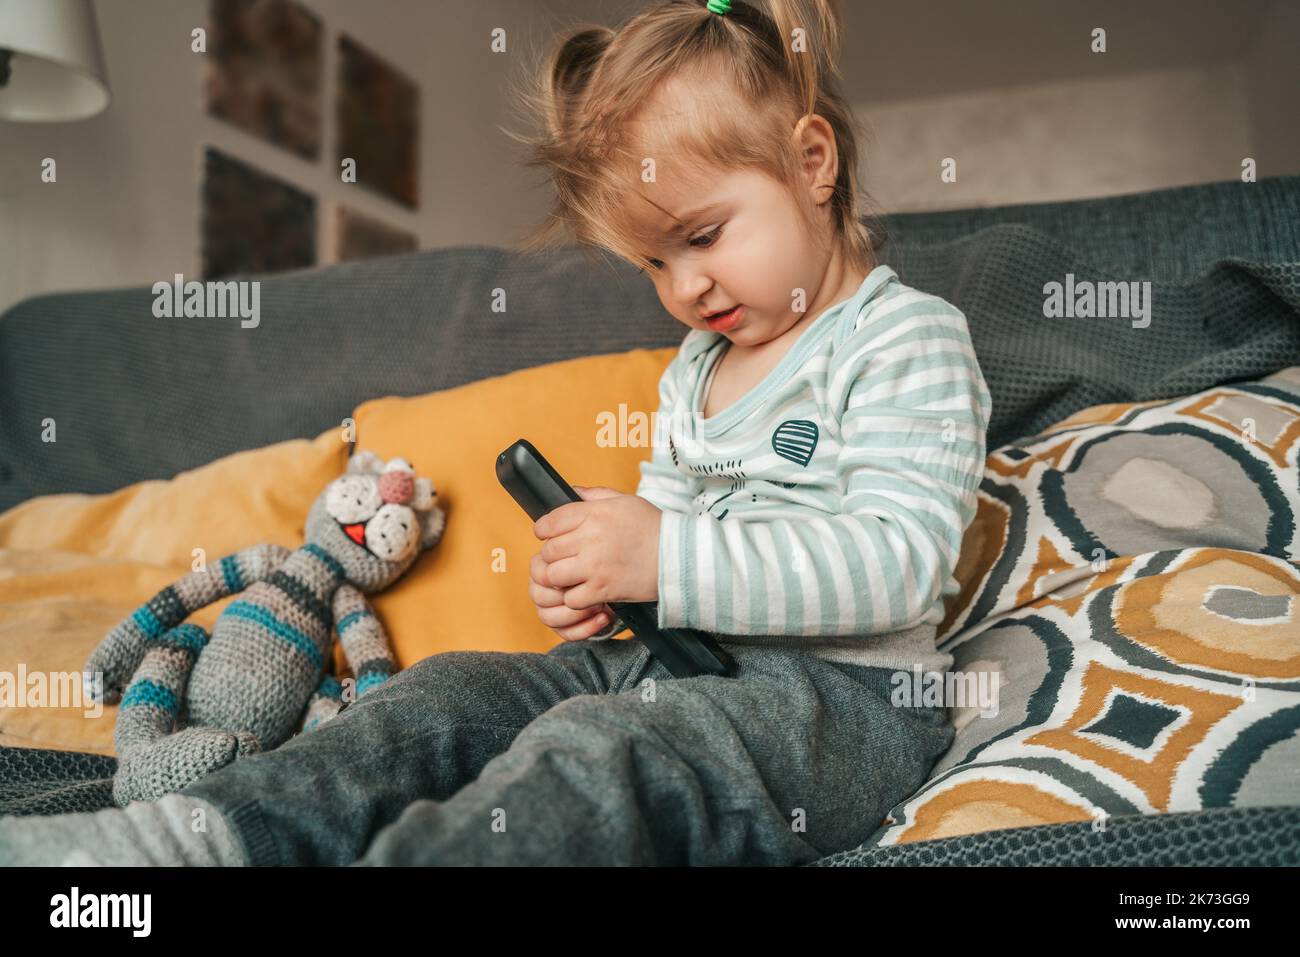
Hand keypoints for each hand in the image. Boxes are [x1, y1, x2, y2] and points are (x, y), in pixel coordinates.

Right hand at [528, 550, 615, 640]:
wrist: (614, 584)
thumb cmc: (600, 565)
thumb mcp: (590, 552)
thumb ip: (578, 552)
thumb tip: (573, 556)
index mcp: (543, 567)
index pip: (538, 573)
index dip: (555, 576)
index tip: (579, 575)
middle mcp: (542, 588)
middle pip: (539, 597)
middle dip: (566, 596)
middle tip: (591, 590)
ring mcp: (549, 609)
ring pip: (549, 617)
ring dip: (576, 613)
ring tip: (599, 604)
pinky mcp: (562, 627)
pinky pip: (566, 633)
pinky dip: (586, 628)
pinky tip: (603, 618)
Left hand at [532, 485, 660, 608]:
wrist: (680, 557)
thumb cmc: (654, 528)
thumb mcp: (626, 501)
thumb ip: (595, 495)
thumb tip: (572, 491)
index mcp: (594, 513)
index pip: (550, 522)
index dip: (544, 530)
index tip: (547, 536)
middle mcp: (590, 538)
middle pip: (549, 551)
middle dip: (552, 557)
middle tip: (563, 559)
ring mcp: (595, 566)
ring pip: (554, 576)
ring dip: (560, 579)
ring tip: (572, 577)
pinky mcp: (603, 590)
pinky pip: (572, 599)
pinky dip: (576, 599)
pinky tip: (587, 592)